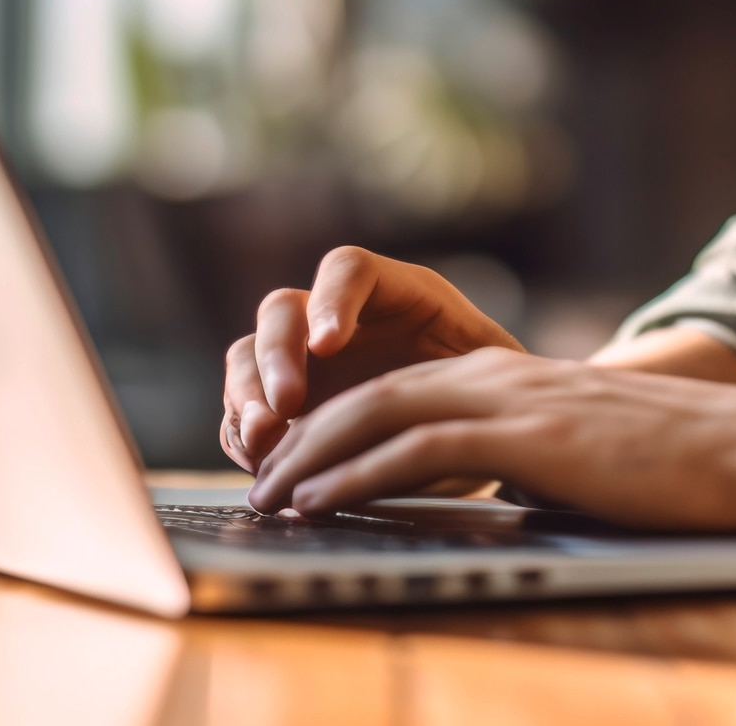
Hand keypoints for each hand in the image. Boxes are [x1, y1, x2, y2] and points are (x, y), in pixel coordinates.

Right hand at [220, 247, 522, 471]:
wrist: (478, 438)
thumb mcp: (495, 376)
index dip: (332, 301)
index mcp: (393, 294)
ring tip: (262, 438)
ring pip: (247, 357)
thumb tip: (448, 395)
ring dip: (246, 395)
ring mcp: (301, 364)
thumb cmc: (491, 397)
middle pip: (282, 311)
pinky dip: (240, 436)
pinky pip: (240, 414)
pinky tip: (260, 465)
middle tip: (287, 404)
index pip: (347, 270)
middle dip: (276, 356)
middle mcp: (336, 320)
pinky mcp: (281, 412)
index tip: (330, 344)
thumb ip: (472, 372)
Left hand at [244, 349, 735, 527]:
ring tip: (270, 497)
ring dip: (313, 458)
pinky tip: (321, 500)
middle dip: (304, 441)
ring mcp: (507, 399)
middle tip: (258, 485)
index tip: (294, 471)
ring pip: (377, 415)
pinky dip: (356, 475)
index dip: (335, 430)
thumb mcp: (579, 457)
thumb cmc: (674, 467)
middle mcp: (494, 375)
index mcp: (506, 378)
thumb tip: (495, 500)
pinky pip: (415, 450)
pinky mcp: (521, 435)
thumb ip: (527, 463)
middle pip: (369, 397)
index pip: (396, 394)